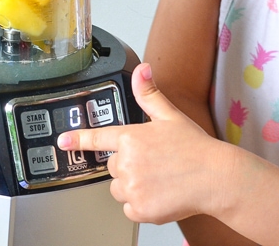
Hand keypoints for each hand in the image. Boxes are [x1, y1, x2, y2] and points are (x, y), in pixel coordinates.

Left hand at [57, 63, 226, 223]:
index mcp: (132, 137)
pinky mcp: (140, 209)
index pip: (98, 138)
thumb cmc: (196, 147)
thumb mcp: (170, 116)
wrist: (216, 178)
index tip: (63, 141)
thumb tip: (142, 69)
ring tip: (159, 179)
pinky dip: (141, 205)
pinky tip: (160, 195)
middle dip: (129, 166)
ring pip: (119, 189)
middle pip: (113, 167)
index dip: (78, 139)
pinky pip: (129, 209)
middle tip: (154, 163)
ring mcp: (133, 187)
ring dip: (133, 186)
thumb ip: (149, 94)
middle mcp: (128, 163)